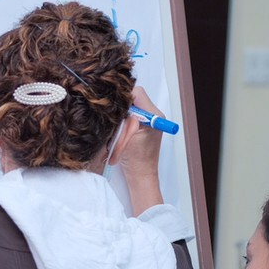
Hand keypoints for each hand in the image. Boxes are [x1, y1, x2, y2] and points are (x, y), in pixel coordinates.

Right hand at [114, 86, 164, 209]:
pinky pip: (131, 115)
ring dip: (122, 115)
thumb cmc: (136, 159)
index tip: (115, 109)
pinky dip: (123, 121)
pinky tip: (121, 131)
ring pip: (130, 106)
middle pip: (134, 98)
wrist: (140, 175)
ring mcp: (148, 120)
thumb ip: (125, 115)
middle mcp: (153, 115)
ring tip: (119, 129)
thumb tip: (117, 101)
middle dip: (122, 107)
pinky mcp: (142, 126)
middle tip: (117, 121)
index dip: (123, 98)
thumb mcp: (128, 134)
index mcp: (153, 115)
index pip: (137, 93)